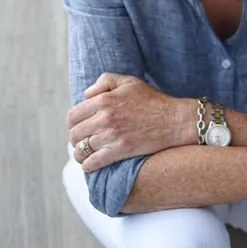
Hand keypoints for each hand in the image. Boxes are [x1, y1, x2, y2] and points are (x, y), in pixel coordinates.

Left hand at [66, 73, 189, 172]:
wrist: (175, 120)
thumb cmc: (153, 100)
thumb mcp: (129, 82)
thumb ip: (105, 81)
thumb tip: (85, 95)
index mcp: (104, 100)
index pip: (72, 115)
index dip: (72, 123)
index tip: (77, 127)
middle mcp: (105, 117)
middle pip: (75, 133)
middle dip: (75, 139)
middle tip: (81, 142)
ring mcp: (112, 135)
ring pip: (82, 150)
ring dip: (79, 154)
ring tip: (83, 155)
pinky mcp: (121, 150)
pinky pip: (93, 162)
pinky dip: (87, 166)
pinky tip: (90, 165)